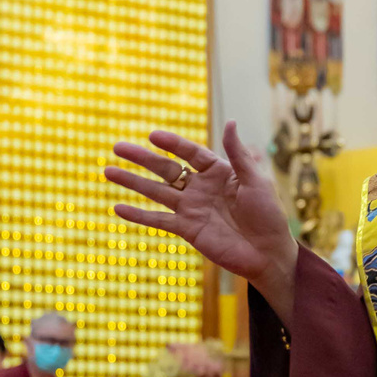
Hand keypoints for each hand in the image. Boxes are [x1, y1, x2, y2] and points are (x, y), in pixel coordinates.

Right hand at [104, 121, 297, 325]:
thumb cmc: (269, 216)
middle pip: (166, 169)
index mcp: (219, 172)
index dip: (172, 143)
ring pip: (156, 192)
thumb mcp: (256, 181)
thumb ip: (239, 155)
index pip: (190, 153)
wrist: (269, 254)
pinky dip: (139, 215)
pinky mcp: (188, 230)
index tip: (153, 135)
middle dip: (142, 158)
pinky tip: (117, 208)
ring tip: (107, 171)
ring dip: (132, 182)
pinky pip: (159, 221)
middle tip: (117, 147)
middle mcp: (201, 188)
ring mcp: (192, 209)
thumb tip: (230, 122)